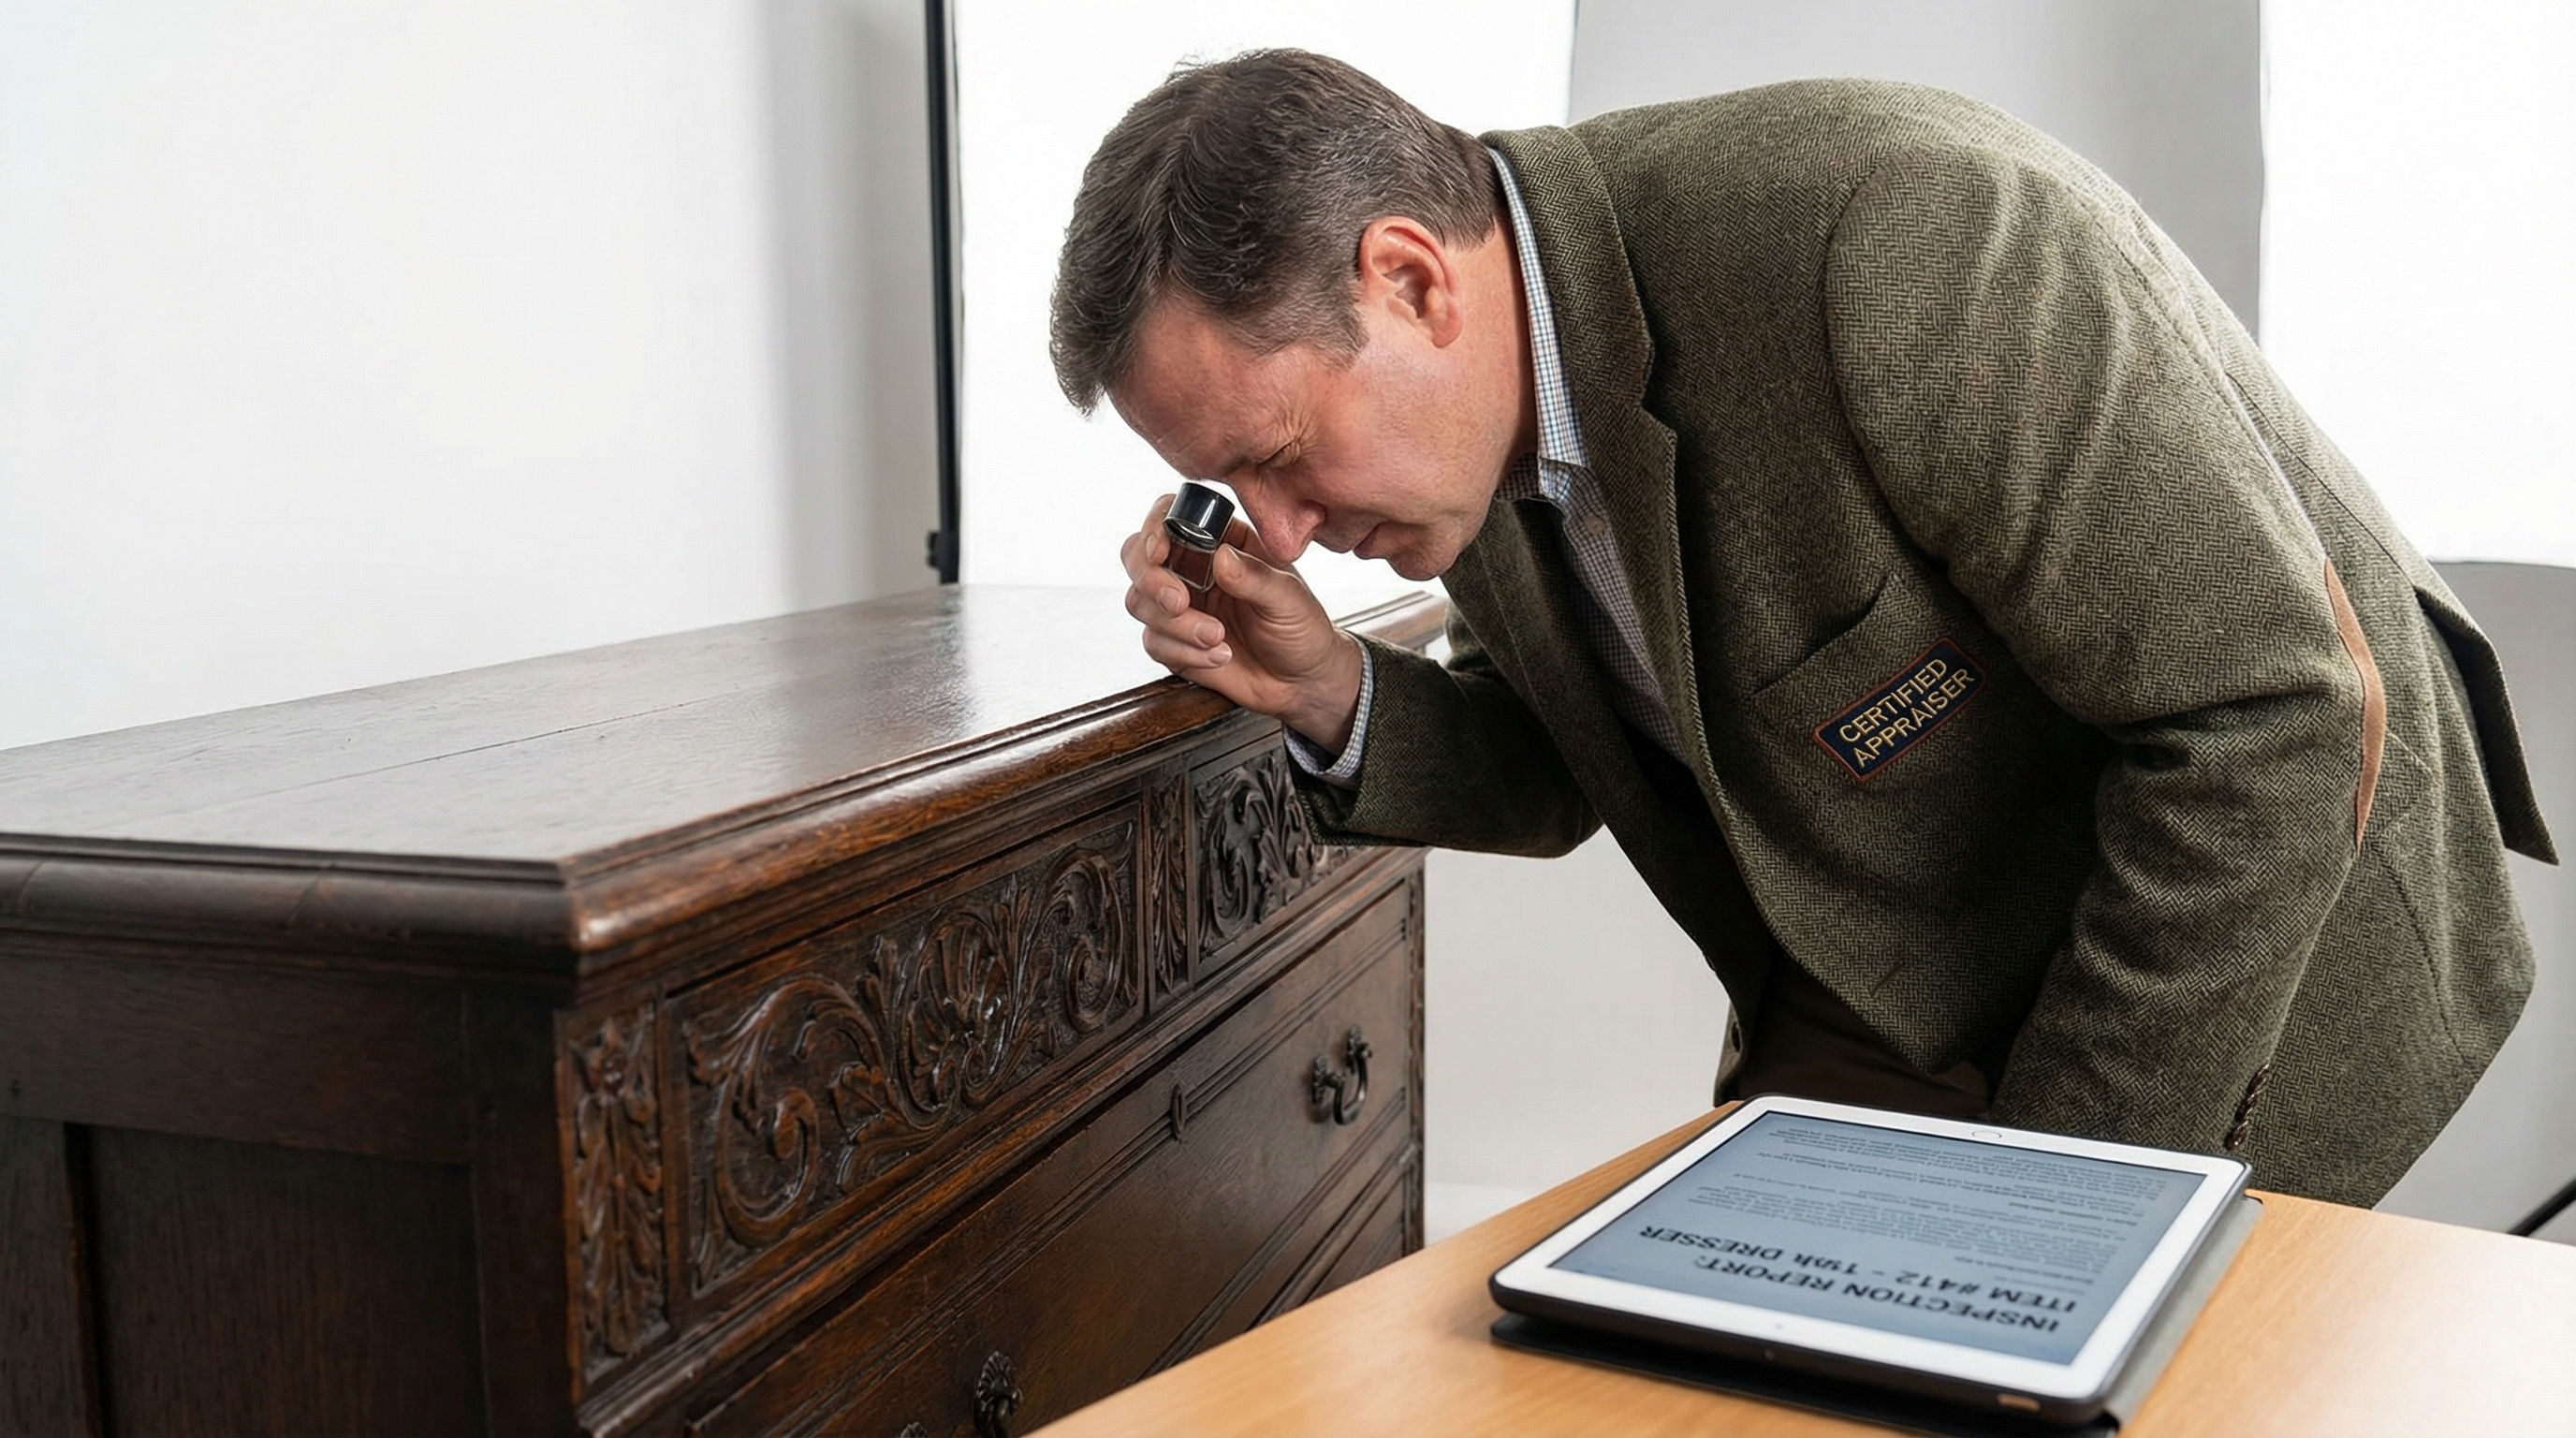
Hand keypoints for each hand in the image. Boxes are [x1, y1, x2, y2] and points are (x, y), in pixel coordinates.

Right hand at [1120, 494, 1364, 751]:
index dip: (1155, 528)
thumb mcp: (1290, 599)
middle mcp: (1193, 568)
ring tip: (1218, 639)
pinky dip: (1183, 653)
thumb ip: (1256, 577)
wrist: (1302, 682)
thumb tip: (1221, 556)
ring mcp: (1180, 606)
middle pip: (1138, 556)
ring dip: (1176, 625)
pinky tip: (1219, 657)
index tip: (1160, 551)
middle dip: (1151, 579)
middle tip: (1179, 603)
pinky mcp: (1174, 642)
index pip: (1171, 516)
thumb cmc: (1303, 630)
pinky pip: (1154, 642)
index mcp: (1221, 542)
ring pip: (1140, 602)